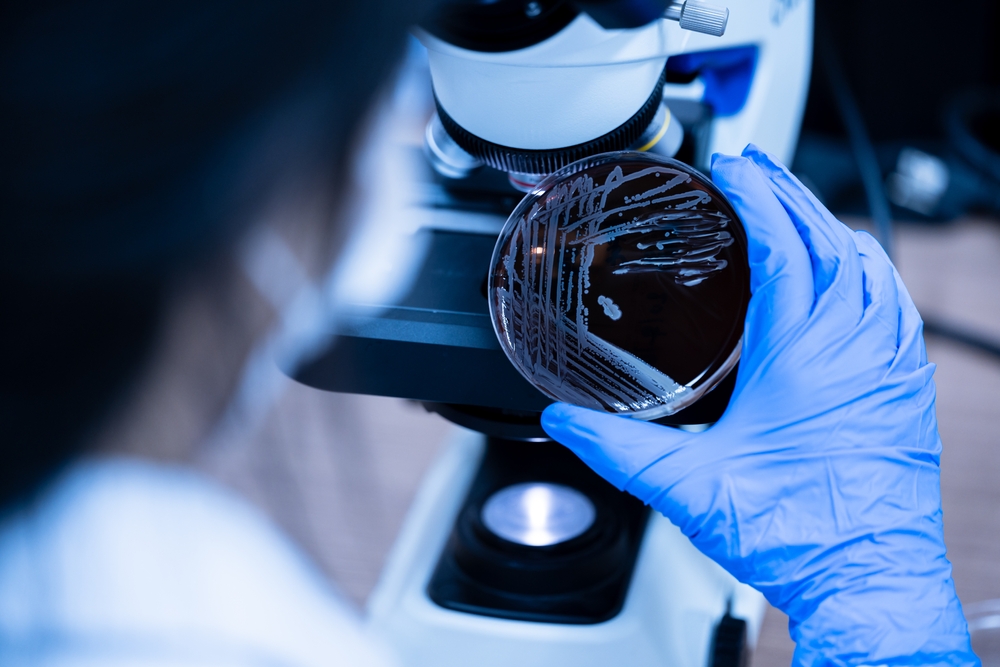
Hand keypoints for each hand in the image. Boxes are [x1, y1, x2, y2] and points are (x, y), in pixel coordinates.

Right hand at [541, 146, 977, 666]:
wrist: (866, 580)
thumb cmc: (796, 532)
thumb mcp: (685, 484)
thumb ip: (614, 446)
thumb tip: (562, 421)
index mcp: (806, 352)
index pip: (788, 242)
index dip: (758, 194)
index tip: (733, 166)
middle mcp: (857, 345)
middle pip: (831, 238)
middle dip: (790, 194)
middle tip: (755, 169)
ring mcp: (890, 364)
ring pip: (869, 266)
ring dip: (829, 227)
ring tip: (794, 208)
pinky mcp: (904, 388)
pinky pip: (893, 304)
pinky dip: (866, 270)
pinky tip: (851, 275)